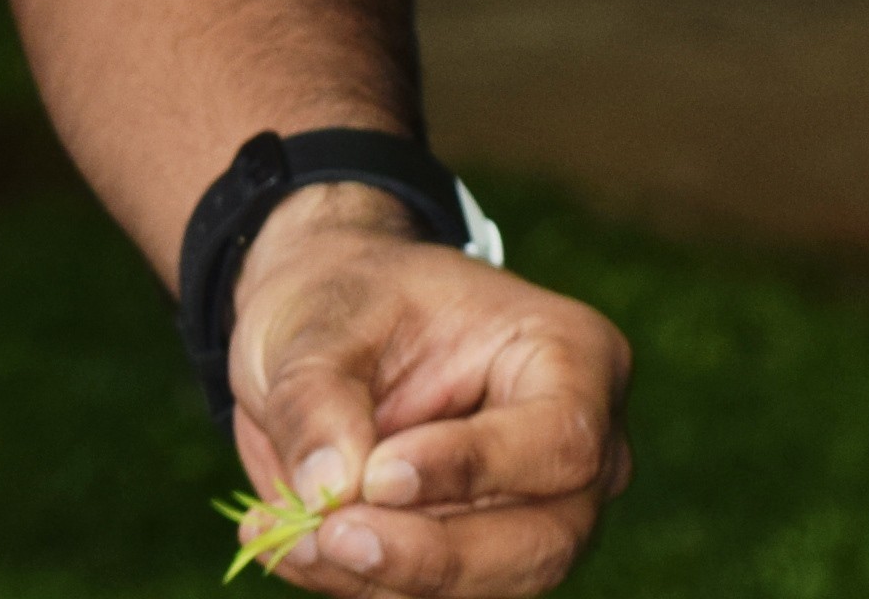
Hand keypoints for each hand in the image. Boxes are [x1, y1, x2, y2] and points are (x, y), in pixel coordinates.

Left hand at [226, 187, 635, 590]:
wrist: (325, 329)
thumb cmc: (344, 301)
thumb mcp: (315, 320)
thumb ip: (317, 398)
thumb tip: (328, 487)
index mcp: (573, 357)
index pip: (560, 440)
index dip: (473, 468)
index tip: (376, 475)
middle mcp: (579, 452)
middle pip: (540, 542)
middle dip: (432, 555)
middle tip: (330, 535)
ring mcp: (541, 516)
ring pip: (489, 587)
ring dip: (384, 579)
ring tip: (290, 536)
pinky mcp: (486, 561)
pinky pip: (434, 598)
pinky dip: (359, 584)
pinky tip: (290, 545)